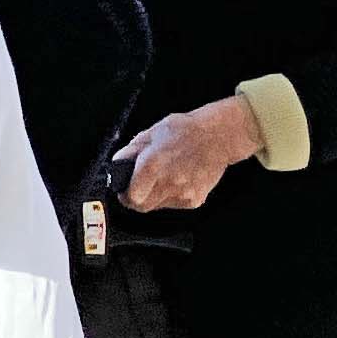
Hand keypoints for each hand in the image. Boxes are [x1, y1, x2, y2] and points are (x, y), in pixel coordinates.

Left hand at [115, 98, 264, 213]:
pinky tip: (177, 179)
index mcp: (152, 166)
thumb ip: (131, 152)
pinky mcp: (195, 200)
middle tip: (138, 187)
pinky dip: (170, 195)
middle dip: (136, 199)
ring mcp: (183, 194)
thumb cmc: (185, 130)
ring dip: (153, 196)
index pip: (131, 196)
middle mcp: (168, 183)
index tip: (124, 189)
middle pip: (142, 206)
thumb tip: (118, 164)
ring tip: (162, 177)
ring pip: (157, 206)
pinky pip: (174, 204)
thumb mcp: (151, 133)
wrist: (218, 137)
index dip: (124, 194)